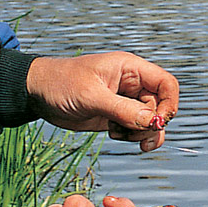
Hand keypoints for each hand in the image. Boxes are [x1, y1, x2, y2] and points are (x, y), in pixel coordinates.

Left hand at [25, 53, 178, 151]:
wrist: (38, 94)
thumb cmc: (61, 83)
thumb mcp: (92, 96)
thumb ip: (123, 109)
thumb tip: (152, 122)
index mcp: (130, 69)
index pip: (166, 84)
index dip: (169, 103)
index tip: (159, 122)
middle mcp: (131, 84)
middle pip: (160, 107)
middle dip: (153, 124)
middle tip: (138, 138)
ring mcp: (124, 101)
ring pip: (149, 121)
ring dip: (142, 133)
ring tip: (122, 135)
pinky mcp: (115, 116)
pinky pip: (135, 129)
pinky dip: (130, 136)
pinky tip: (113, 133)